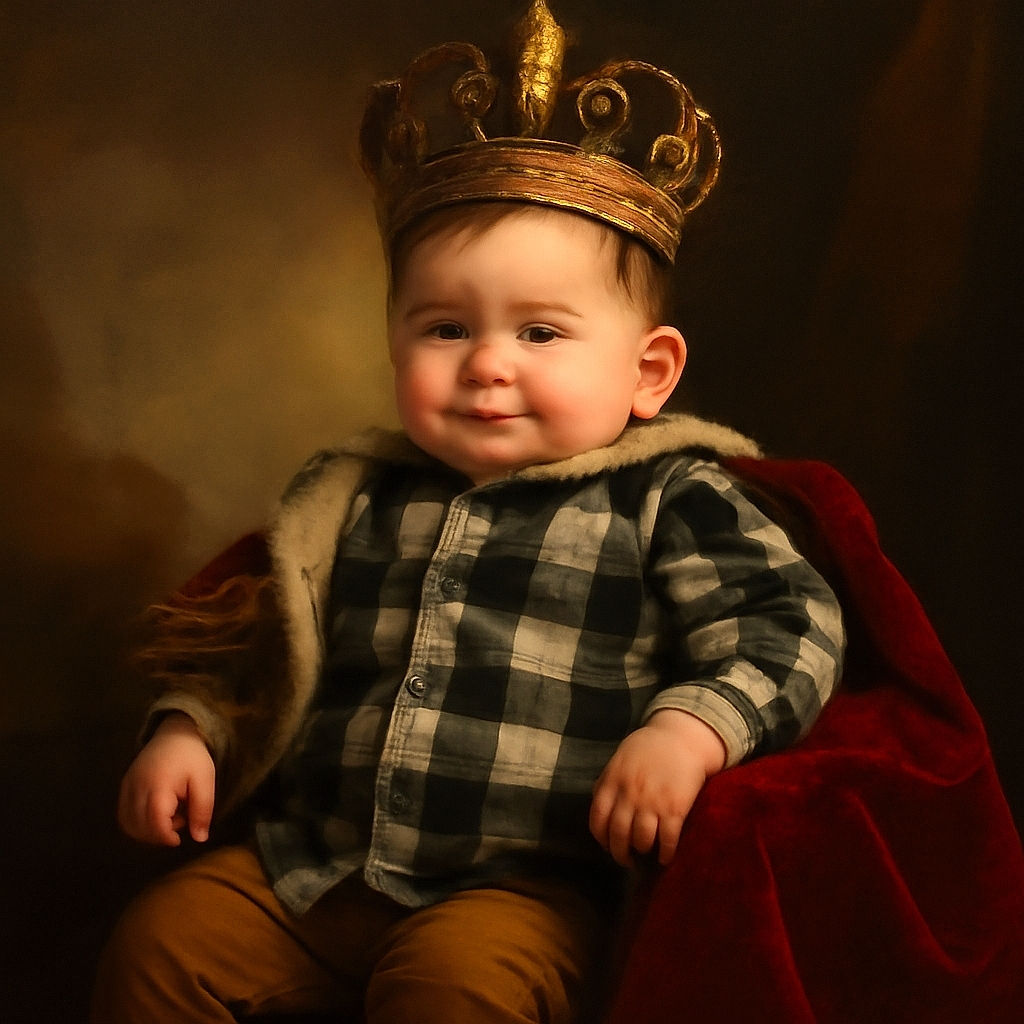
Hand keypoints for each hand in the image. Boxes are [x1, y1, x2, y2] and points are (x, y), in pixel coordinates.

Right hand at [117, 712, 215, 845]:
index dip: (166, 838)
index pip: (155, 824)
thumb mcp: (206, 781)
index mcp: (159, 786)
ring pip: (128, 823)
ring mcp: (127, 786)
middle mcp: (137, 788)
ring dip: (146, 830)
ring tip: (168, 815)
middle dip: (159, 834)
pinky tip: (153, 814)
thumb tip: (200, 839)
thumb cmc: (193, 757)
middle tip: (179, 820)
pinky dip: (135, 823)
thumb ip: (202, 811)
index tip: (179, 838)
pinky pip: (122, 814)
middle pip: (139, 827)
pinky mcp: (123, 786)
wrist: (175, 733)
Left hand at [590, 709, 725, 866]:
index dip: (601, 838)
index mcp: (612, 782)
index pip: (597, 819)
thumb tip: (599, 807)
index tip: (607, 846)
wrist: (682, 737)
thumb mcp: (620, 759)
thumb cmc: (649, 748)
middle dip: (621, 853)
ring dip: (642, 852)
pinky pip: (668, 840)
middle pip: (618, 835)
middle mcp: (629, 794)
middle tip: (627, 859)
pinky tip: (666, 857)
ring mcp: (652, 802)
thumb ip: (607, 782)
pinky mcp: (675, 808)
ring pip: (641, 841)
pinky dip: (666, 853)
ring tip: (646, 853)